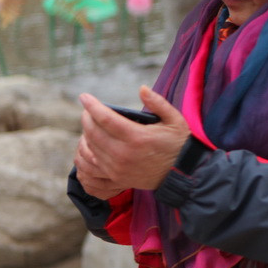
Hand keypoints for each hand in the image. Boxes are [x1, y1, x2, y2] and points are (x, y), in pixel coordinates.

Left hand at [75, 86, 190, 192]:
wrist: (182, 174)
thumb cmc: (178, 144)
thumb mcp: (175, 120)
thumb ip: (158, 103)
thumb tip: (142, 88)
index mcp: (138, 137)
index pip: (105, 118)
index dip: (92, 106)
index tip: (84, 97)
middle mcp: (124, 154)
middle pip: (93, 132)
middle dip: (87, 118)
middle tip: (88, 110)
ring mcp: (118, 168)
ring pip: (91, 147)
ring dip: (86, 133)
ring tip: (90, 124)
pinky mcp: (116, 178)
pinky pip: (92, 164)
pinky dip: (88, 151)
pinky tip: (91, 143)